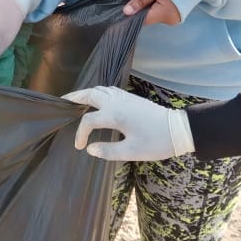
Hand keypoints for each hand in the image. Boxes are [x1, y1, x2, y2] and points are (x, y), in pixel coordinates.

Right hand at [62, 86, 194, 161]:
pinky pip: (108, 90)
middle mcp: (116, 101)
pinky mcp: (131, 97)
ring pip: (99, 89)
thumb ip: (108, 151)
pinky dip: (97, 93)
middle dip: (75, 98)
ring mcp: (124, 97)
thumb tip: (90, 149)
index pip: (88, 121)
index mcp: (114, 114)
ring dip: (86, 94)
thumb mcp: (131, 152)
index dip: (81, 134)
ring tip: (76, 101)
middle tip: (63, 103)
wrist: (178, 129)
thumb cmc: (155, 142)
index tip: (80, 147)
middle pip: (90, 94)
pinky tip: (97, 101)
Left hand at [123, 0, 180, 24]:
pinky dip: (155, 6)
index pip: (141, 20)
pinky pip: (159, 13)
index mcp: (165, 14)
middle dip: (142, 7)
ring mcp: (174, 19)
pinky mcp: (175, 15)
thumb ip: (140, 0)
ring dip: (149, 6)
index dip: (132, 13)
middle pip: (147, 17)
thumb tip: (126, 12)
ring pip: (153, 15)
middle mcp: (170, 20)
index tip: (127, 5)